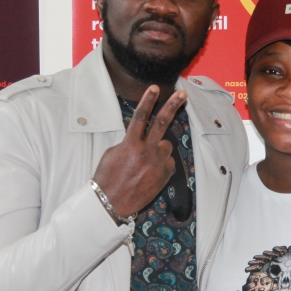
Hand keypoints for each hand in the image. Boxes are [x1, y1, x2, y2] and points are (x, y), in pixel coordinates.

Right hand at [93, 87, 186, 216]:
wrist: (111, 203)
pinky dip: (161, 164)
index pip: (141, 117)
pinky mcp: (164, 175)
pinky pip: (168, 163)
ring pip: (166, 146)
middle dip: (172, 106)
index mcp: (130, 144)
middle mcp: (146, 152)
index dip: (148, 101)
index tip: (154, 88)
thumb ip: (128, 143)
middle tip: (183, 94)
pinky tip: (149, 173)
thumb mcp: (112, 154)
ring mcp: (157, 164)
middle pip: (162, 123)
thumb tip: (139, 139)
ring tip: (146, 162)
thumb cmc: (107, 178)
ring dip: (159, 149)